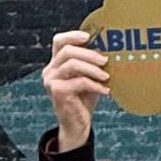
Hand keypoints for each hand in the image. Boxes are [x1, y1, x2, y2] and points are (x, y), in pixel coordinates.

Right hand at [42, 30, 109, 151]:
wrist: (78, 124)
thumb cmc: (84, 99)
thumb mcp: (90, 78)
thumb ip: (93, 65)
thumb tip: (110, 50)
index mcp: (56, 63)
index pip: (59, 41)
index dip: (73, 35)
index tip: (89, 36)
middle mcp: (50, 70)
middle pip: (67, 51)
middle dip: (89, 54)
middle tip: (105, 60)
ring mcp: (51, 80)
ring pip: (72, 64)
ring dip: (92, 69)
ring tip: (106, 76)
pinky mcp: (57, 92)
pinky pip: (78, 82)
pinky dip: (94, 85)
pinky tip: (105, 91)